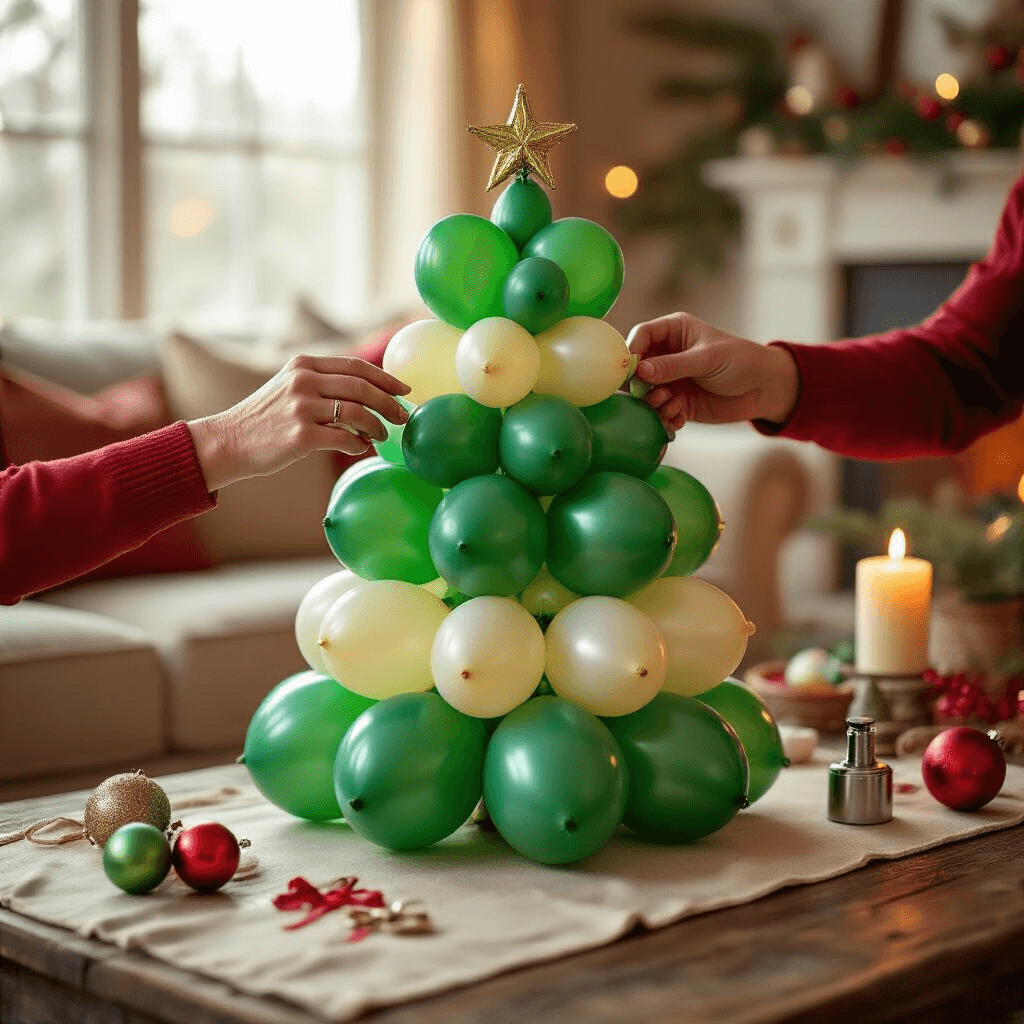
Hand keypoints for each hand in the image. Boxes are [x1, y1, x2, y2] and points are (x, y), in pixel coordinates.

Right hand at [186, 354, 410, 490]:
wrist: (228, 441)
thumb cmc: (265, 419)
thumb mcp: (289, 386)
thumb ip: (323, 383)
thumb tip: (371, 394)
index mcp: (304, 365)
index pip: (356, 366)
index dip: (385, 378)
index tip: (404, 390)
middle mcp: (303, 381)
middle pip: (362, 388)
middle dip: (389, 403)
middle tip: (402, 417)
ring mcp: (301, 408)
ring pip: (357, 413)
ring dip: (377, 427)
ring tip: (381, 435)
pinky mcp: (300, 436)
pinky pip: (344, 439)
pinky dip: (359, 445)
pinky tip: (360, 448)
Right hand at [627, 313, 798, 430]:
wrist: (764, 389)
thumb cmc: (740, 361)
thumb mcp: (706, 359)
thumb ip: (672, 365)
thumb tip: (639, 370)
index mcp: (673, 331)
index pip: (641, 336)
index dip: (632, 352)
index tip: (630, 371)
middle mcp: (667, 355)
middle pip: (637, 368)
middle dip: (640, 384)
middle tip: (652, 394)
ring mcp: (671, 380)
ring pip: (646, 393)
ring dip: (653, 403)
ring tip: (670, 406)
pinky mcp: (677, 402)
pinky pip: (660, 411)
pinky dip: (665, 417)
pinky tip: (678, 419)